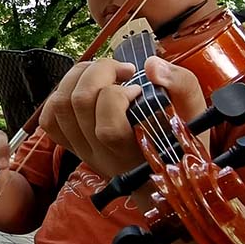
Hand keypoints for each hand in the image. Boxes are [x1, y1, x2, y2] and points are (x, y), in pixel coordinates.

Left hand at [39, 56, 207, 178]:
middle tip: (123, 71)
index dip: (118, 96)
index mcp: (133, 151)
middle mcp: (101, 154)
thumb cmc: (180, 141)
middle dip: (99, 71)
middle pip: (78, 103)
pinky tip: (85, 89)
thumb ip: (181, 85)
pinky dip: (61, 95)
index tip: (139, 89)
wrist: (163, 178)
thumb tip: (151, 65)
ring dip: (80, 75)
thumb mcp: (196, 114)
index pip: (108, 126)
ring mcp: (82, 151)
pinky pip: (49, 118)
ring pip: (60, 103)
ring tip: (105, 73)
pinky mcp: (71, 145)